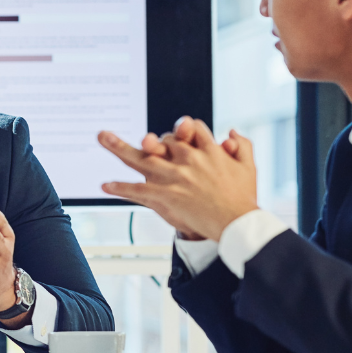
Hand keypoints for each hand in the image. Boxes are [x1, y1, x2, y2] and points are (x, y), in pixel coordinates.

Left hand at [97, 117, 259, 241]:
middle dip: (153, 139)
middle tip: (142, 140)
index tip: (180, 133)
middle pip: (163, 140)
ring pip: (142, 157)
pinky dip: (120, 187)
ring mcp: (175, 177)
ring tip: (103, 137)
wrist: (237, 223)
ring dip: (118, 147)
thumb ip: (241, 145)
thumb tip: (230, 132)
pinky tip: (106, 185)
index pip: (191, 129)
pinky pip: (137, 189)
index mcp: (208, 150)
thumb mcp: (248, 167)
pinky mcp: (165, 195)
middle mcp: (188, 159)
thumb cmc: (243, 197)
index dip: (183, 130)